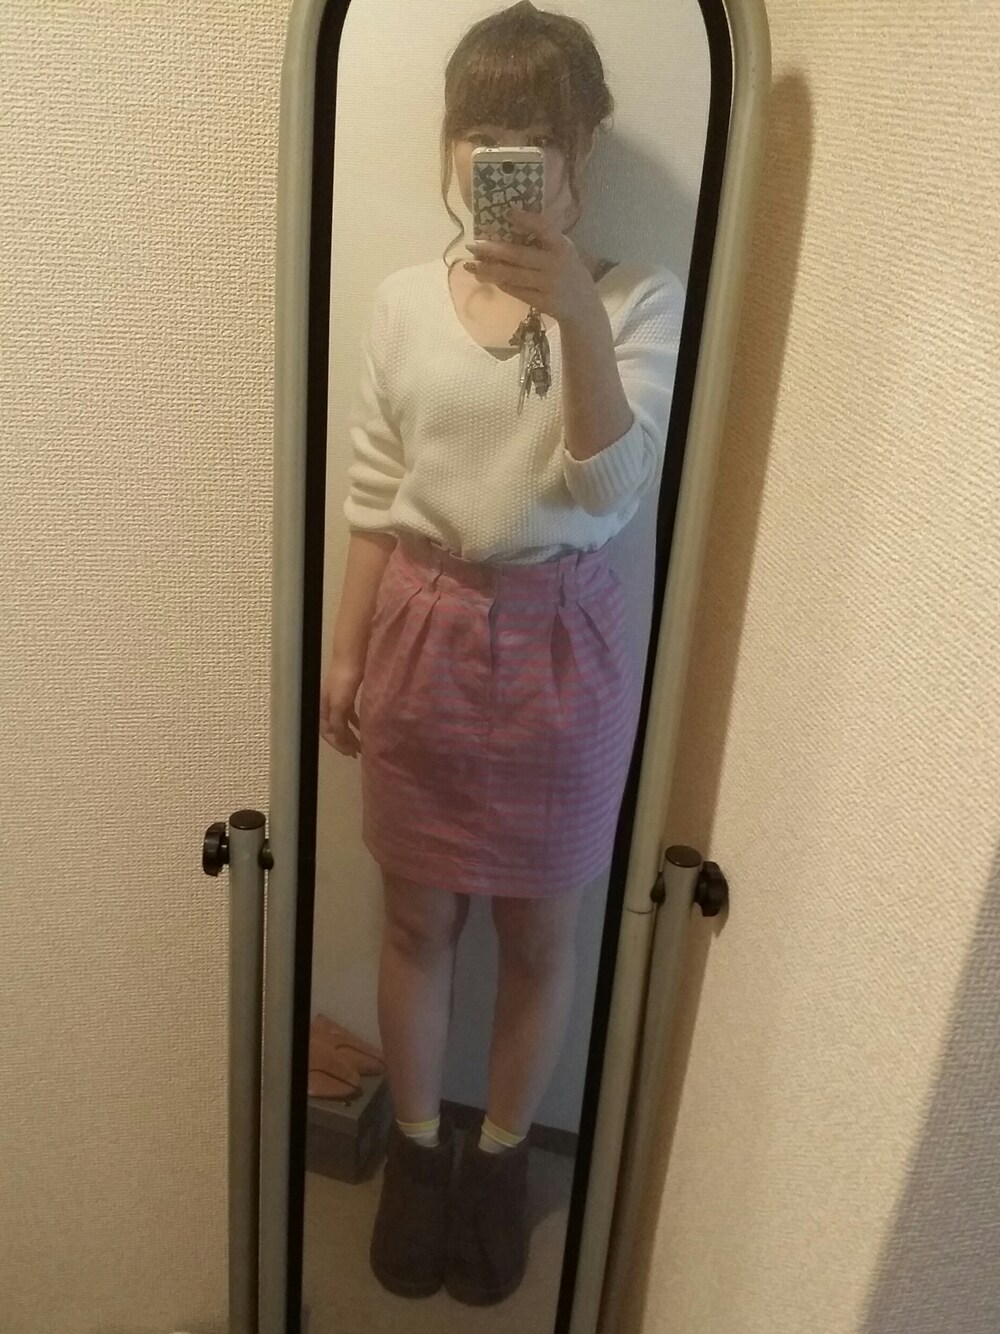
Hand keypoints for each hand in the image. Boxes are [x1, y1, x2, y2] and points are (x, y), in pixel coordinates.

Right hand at [320, 659, 363, 756]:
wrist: (351, 656)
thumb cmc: (344, 680)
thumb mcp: (339, 703)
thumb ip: (338, 722)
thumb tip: (338, 739)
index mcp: (325, 709)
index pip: (328, 732)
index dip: (338, 744)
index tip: (350, 753)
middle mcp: (329, 705)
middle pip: (335, 729)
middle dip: (344, 742)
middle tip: (357, 752)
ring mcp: (338, 698)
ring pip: (343, 721)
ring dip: (350, 733)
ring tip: (361, 743)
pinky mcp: (348, 692)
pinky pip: (350, 712)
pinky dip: (356, 721)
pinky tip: (363, 725)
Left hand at [464, 207, 600, 324]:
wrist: (583, 307)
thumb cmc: (568, 271)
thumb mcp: (564, 250)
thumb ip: (544, 239)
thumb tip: (510, 222)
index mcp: (562, 246)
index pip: (544, 228)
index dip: (527, 220)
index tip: (507, 212)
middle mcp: (555, 264)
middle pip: (518, 255)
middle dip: (492, 250)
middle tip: (471, 245)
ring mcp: (549, 285)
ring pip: (512, 275)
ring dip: (489, 270)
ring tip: (470, 265)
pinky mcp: (542, 302)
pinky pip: (516, 291)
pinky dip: (500, 283)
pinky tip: (486, 277)